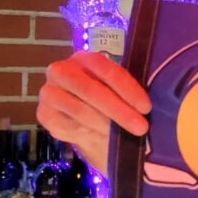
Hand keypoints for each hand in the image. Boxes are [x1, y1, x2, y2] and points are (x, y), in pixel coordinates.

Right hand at [37, 51, 151, 173]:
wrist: (91, 126)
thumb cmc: (113, 103)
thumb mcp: (123, 94)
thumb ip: (130, 92)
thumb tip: (154, 100)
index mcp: (86, 59)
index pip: (107, 70)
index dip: (128, 89)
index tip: (146, 108)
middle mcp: (63, 71)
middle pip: (90, 89)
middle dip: (118, 110)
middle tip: (141, 127)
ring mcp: (50, 92)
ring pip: (78, 109)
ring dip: (105, 124)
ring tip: (124, 136)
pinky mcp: (44, 114)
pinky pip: (66, 124)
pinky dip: (86, 133)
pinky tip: (102, 138)